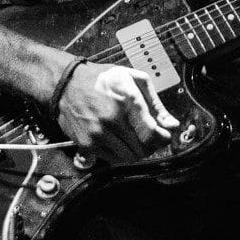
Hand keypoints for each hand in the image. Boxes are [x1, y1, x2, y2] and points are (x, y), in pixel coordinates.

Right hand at [56, 62, 178, 162]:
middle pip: (142, 148)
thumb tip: (172, 124)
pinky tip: (120, 141)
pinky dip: (121, 155)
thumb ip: (155, 103)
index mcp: (126, 100)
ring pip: (129, 158)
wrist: (67, 84)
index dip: (163, 138)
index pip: (152, 133)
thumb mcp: (133, 79)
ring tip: (135, 139)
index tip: (164, 135)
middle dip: (152, 146)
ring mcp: (98, 134)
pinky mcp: (87, 145)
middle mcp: (112, 119)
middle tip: (150, 137)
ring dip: (137, 152)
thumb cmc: (102, 79)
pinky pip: (113, 160)